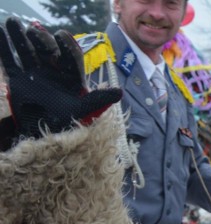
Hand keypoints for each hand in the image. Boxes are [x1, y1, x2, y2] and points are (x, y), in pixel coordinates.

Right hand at [0, 17, 121, 139]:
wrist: (43, 134)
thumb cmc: (66, 123)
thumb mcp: (82, 110)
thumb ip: (98, 100)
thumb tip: (119, 93)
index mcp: (71, 77)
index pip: (69, 58)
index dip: (66, 46)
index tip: (60, 35)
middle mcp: (54, 72)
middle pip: (47, 51)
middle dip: (40, 40)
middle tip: (33, 29)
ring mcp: (35, 73)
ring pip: (27, 52)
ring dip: (19, 38)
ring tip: (12, 23)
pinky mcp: (19, 79)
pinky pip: (10, 61)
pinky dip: (3, 47)